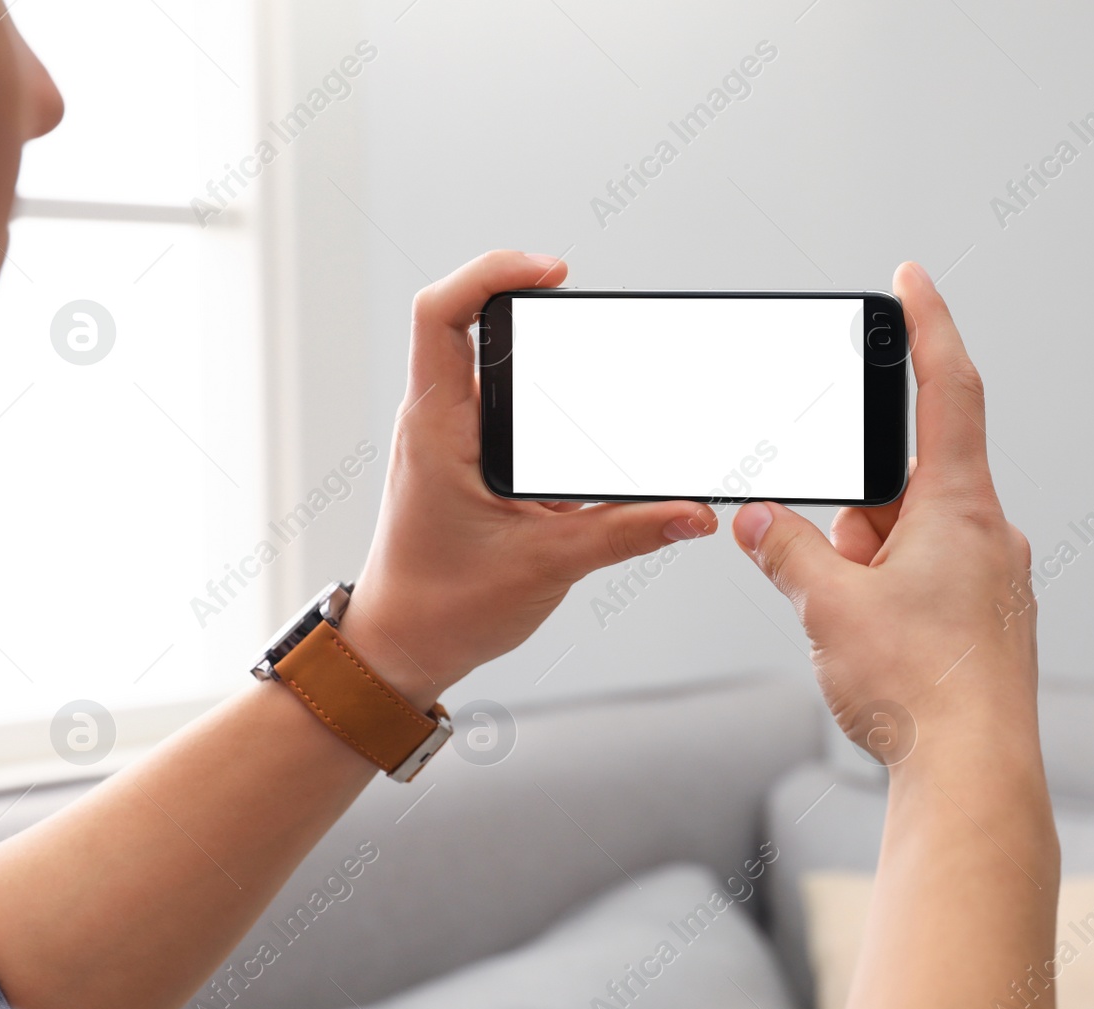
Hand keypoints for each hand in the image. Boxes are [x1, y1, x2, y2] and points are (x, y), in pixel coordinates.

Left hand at [340, 250, 716, 706]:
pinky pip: (510, 409)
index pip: (441, 313)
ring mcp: (454, 439)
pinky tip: (589, 420)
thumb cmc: (442, 608)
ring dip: (543, 357)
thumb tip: (690, 512)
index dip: (492, 273)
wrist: (403, 649)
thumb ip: (628, 533)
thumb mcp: (547, 564)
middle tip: (588, 312)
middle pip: (476, 325)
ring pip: (496, 367)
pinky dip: (550, 402)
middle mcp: (440, 421)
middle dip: (534, 308)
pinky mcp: (472, 462)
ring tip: (597, 357)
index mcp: (436, 427)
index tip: (552, 273)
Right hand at [731, 261, 1035, 762]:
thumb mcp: (829, 608)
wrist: (973, 777)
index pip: (948, 389)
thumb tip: (759, 522)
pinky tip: (874, 645)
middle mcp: (987, 535)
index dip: (928, 326)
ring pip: (908, 540)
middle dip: (854, 515)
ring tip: (852, 627)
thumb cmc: (919, 690)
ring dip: (866, 564)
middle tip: (831, 569)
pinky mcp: (985, 620)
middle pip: (904, 485)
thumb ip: (787, 550)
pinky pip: (925, 580)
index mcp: (959, 508)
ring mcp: (991, 580)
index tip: (911, 279)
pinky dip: (888, 594)